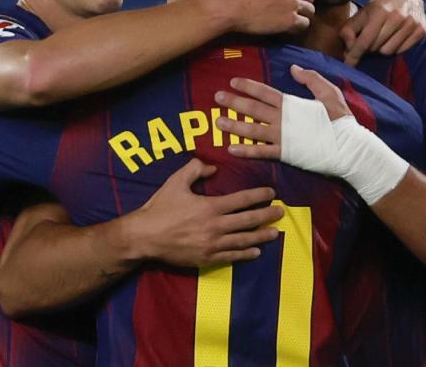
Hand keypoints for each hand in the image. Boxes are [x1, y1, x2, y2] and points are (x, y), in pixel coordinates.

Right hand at [131, 158, 283, 266]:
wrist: (144, 237)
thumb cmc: (160, 207)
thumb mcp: (176, 182)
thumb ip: (195, 169)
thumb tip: (212, 167)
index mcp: (211, 207)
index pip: (243, 200)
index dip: (259, 196)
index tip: (271, 194)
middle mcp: (216, 226)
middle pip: (249, 221)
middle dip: (267, 216)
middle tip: (280, 213)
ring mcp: (212, 245)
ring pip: (244, 240)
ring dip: (262, 236)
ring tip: (275, 234)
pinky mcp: (206, 259)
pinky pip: (231, 257)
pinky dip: (245, 254)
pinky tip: (255, 252)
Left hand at [215, 64, 351, 159]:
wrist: (348, 147)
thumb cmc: (340, 120)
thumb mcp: (329, 92)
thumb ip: (311, 79)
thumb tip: (293, 68)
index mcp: (291, 103)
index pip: (264, 92)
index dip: (247, 86)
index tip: (232, 81)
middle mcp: (282, 119)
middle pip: (253, 109)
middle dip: (233, 102)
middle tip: (216, 98)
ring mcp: (282, 137)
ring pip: (252, 130)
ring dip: (234, 126)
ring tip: (218, 122)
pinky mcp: (285, 153)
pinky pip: (261, 152)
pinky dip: (246, 151)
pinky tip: (231, 149)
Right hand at [225, 0, 314, 34]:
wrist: (234, 7)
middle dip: (302, 0)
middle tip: (292, 7)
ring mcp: (294, 3)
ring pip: (310, 9)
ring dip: (303, 14)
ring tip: (293, 18)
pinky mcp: (292, 20)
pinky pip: (305, 23)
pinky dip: (299, 26)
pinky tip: (291, 27)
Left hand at [340, 0, 425, 65]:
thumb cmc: (379, 8)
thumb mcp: (361, 14)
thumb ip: (349, 30)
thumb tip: (348, 48)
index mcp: (379, 11)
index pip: (365, 40)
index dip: (354, 55)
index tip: (348, 66)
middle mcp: (397, 16)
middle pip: (375, 48)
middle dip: (369, 47)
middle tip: (371, 39)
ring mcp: (411, 23)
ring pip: (388, 51)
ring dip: (382, 48)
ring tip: (384, 37)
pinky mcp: (421, 30)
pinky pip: (402, 51)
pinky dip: (395, 48)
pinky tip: (395, 37)